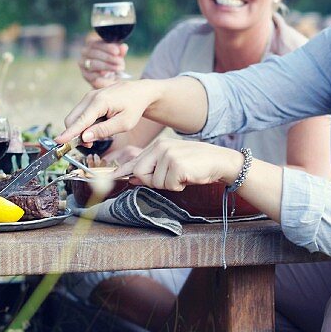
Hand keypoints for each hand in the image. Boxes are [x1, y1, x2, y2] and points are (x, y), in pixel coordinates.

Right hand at [57, 79, 162, 146]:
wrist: (140, 92)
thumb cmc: (134, 107)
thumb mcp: (124, 123)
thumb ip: (104, 130)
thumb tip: (85, 137)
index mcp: (100, 102)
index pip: (81, 121)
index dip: (69, 133)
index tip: (58, 141)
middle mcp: (90, 97)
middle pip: (72, 119)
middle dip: (75, 134)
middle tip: (90, 144)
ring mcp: (88, 96)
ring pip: (75, 117)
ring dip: (80, 130)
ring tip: (99, 134)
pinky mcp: (89, 99)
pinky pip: (80, 114)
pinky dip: (84, 124)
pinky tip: (98, 126)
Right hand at [79, 34, 128, 88]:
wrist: (108, 75)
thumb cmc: (112, 61)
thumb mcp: (118, 54)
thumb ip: (120, 51)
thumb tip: (124, 47)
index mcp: (92, 43)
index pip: (97, 43)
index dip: (107, 47)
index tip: (117, 52)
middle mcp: (85, 52)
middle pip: (94, 53)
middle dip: (109, 58)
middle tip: (120, 62)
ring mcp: (83, 63)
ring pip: (93, 64)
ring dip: (107, 66)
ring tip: (118, 68)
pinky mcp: (85, 74)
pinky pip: (91, 75)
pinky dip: (101, 75)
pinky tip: (109, 75)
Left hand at [115, 139, 242, 191]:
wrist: (220, 161)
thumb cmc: (196, 164)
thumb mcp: (172, 163)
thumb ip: (152, 169)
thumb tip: (132, 179)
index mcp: (158, 145)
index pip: (135, 160)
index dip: (122, 170)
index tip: (111, 176)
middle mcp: (161, 147)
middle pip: (140, 172)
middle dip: (153, 181)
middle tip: (171, 179)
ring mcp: (168, 155)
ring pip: (156, 182)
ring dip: (169, 185)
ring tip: (183, 175)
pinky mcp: (177, 165)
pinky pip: (169, 185)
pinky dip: (179, 186)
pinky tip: (188, 177)